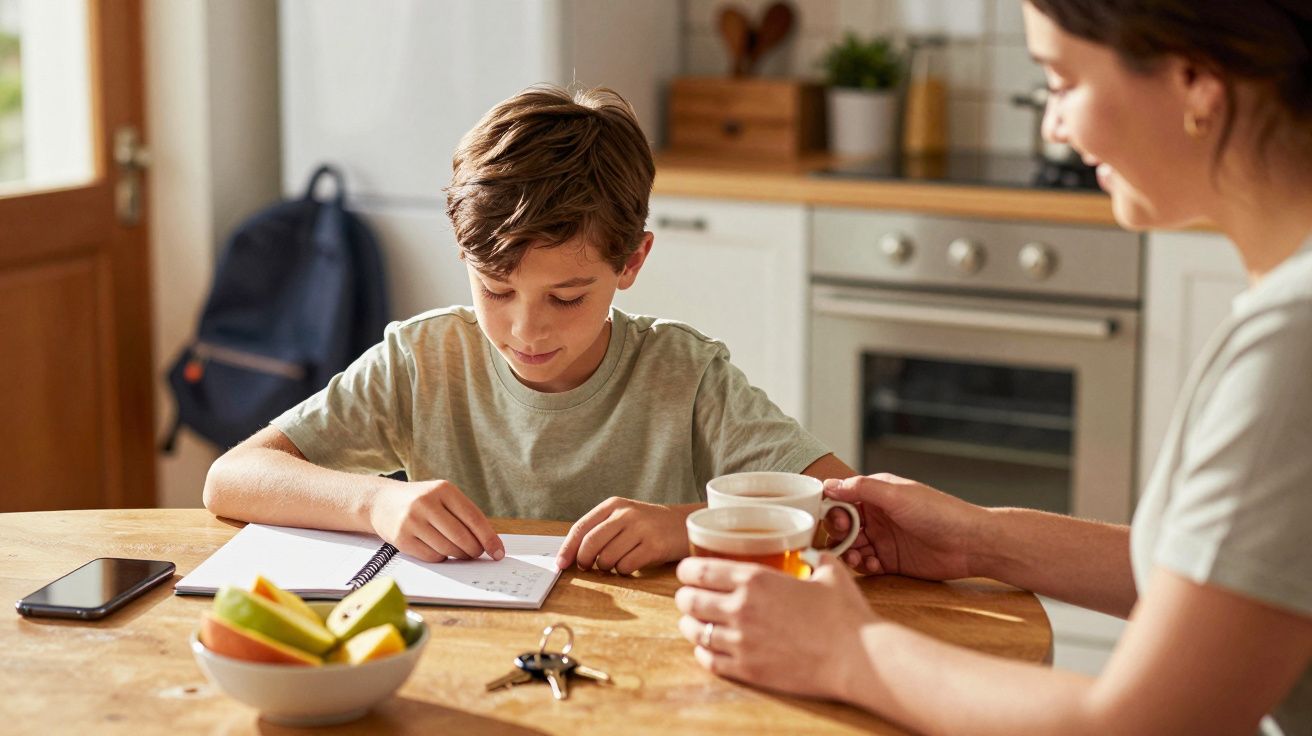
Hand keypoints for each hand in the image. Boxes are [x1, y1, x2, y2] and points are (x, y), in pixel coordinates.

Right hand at [368, 479, 503, 562]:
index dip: (489, 538)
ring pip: (447, 549)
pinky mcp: (401, 538)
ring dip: (459, 555)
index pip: (473, 518)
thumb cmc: (420, 501)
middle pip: (461, 536)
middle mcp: (426, 503)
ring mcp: (412, 521)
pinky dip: (441, 557)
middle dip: (474, 550)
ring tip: (460, 552)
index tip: (498, 552)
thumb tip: (489, 542)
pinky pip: (432, 556)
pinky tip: (440, 550)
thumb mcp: (442, 496)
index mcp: (443, 489)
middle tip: (477, 554)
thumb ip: (464, 514)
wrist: (381, 502)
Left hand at [555, 498, 691, 573]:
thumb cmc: (648, 525)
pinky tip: (632, 564)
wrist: (684, 524)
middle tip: (587, 567)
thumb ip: (600, 529)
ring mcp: (641, 529)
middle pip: (590, 544)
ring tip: (617, 562)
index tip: (560, 563)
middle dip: (584, 561)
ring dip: (607, 567)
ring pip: (607, 558)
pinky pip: (626, 566)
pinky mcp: (654, 546)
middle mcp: (626, 514)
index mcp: (614, 504)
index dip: (567, 548)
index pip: (581, 527)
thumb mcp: (623, 517)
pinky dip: (623, 571)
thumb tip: (571, 554)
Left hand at [674, 554, 876, 701]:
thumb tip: (814, 553)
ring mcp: (741, 642)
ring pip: (695, 631)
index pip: (700, 571)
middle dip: (684, 596)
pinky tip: (709, 648)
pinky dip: (704, 652)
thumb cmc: (846, 614)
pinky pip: (709, 660)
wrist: (857, 658)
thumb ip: (814, 558)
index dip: (687, 570)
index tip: (687, 571)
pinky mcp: (748, 670)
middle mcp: (740, 609)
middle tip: (689, 596)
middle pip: (689, 600)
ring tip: (695, 622)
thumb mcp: (830, 572)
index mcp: (755, 580)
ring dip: (690, 624)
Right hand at [821, 473, 984, 580]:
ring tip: (855, 559)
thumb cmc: (940, 512)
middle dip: (838, 535)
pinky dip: (864, 566)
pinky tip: (872, 566)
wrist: (971, 543)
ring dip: (848, 553)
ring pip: (852, 547)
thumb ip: (861, 489)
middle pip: (843, 526)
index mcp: (877, 494)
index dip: (833, 509)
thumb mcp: (897, 495)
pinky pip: (867, 565)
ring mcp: (884, 539)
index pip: (842, 499)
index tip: (833, 520)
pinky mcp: (892, 561)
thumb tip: (829, 484)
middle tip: (845, 542)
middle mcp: (878, 516)